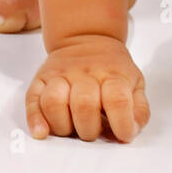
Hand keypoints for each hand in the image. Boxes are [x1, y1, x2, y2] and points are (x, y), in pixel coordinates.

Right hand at [25, 35, 149, 142]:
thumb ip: (138, 109)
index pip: (117, 100)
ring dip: (63, 126)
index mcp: (112, 74)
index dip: (121, 123)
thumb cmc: (112, 68)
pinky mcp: (41, 80)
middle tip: (93, 131)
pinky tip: (42, 132)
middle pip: (84, 104)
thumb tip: (131, 132)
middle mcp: (85, 73)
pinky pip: (33, 100)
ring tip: (71, 129)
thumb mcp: (135, 82)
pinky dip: (35, 119)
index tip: (123, 135)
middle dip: (89, 129)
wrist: (88, 37)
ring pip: (54, 102)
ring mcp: (60, 75)